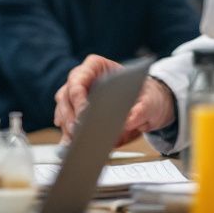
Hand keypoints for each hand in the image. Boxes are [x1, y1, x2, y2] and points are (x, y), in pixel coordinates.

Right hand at [54, 55, 175, 146]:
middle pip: (66, 96)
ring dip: (67, 126)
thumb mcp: (150, 101)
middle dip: (70, 116)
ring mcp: (78, 96)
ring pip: (63, 110)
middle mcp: (83, 79)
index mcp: (97, 66)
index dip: (78, 98)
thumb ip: (142, 109)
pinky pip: (67, 124)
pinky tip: (73, 145)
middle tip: (78, 132)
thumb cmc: (147, 97)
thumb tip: (129, 121)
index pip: (78, 79)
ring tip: (76, 142)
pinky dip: (69, 135)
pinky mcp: (79, 114)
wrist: (148, 107)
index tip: (84, 114)